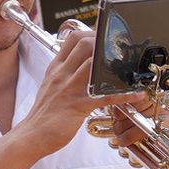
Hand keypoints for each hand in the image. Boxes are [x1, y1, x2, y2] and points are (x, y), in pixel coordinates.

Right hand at [17, 28, 138, 156]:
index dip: (92, 33)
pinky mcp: (79, 106)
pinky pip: (105, 97)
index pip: (73, 38)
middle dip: (106, 42)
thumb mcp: (51, 86)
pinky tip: (137, 95)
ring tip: (132, 65)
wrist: (32, 135)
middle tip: (122, 49)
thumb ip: (64, 73)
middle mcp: (63, 74)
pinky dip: (124, 95)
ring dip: (116, 63)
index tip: (105, 38)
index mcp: (56, 68)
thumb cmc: (44, 114)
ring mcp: (70, 89)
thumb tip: (79, 64)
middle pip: (86, 44)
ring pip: (94, 64)